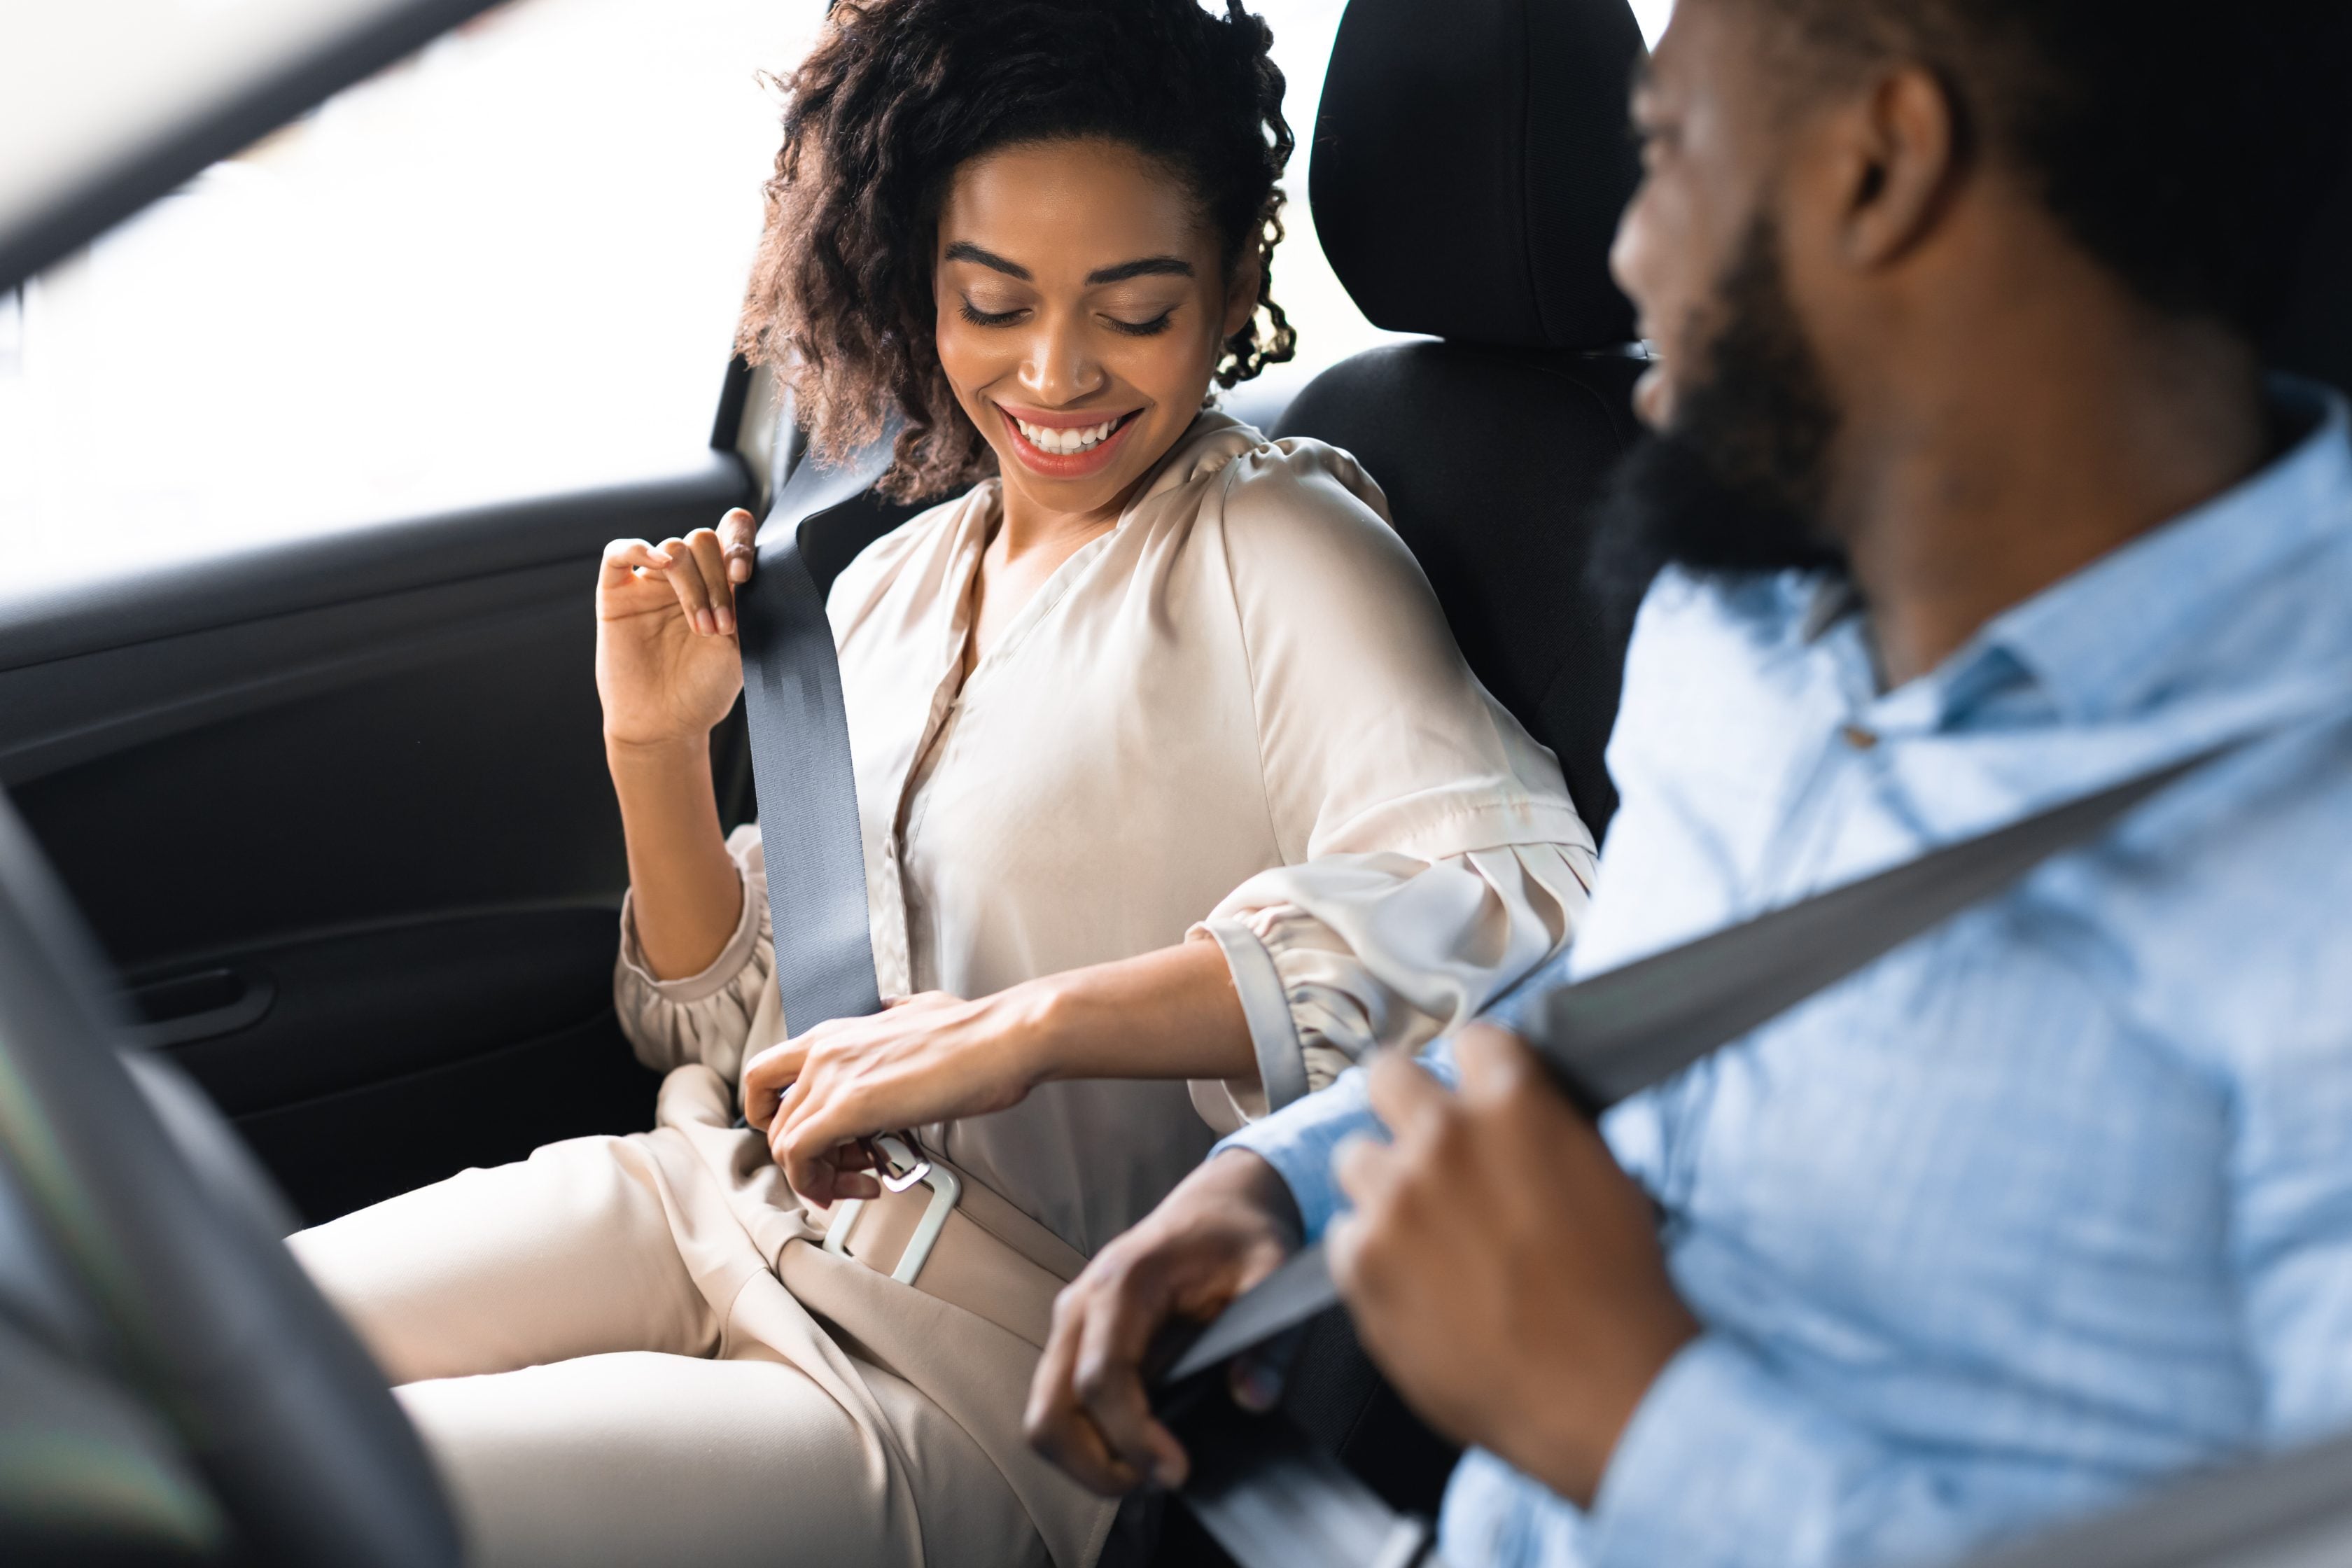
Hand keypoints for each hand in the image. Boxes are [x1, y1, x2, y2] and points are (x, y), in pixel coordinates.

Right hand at [595, 507, 758, 747]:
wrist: (667, 723)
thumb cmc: (705, 688)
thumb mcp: (741, 644)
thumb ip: (746, 601)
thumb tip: (748, 564)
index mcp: (720, 581)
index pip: (732, 534)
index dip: (740, 542)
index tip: (743, 576)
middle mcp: (687, 577)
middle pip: (703, 541)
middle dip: (717, 580)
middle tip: (723, 626)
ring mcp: (651, 583)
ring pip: (673, 548)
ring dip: (693, 586)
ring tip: (703, 629)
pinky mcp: (616, 593)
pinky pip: (618, 553)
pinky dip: (639, 549)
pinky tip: (659, 564)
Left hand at [742, 985, 1057, 1204]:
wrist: (1003, 1039)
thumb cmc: (975, 1034)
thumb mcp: (918, 1011)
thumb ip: (894, 1015)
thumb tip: (894, 1013)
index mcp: (835, 1032)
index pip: (766, 1077)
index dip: (780, 1118)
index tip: (815, 1142)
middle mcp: (822, 1050)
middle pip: (775, 1121)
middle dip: (807, 1159)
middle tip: (848, 1172)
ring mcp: (831, 1076)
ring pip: (784, 1145)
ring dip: (818, 1177)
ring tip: (862, 1183)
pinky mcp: (847, 1106)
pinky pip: (799, 1157)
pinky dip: (819, 1182)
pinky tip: (864, 1185)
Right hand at [1026, 1150, 1303, 1493]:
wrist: (1218, 1203)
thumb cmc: (1241, 1235)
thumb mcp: (1274, 1274)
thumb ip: (1270, 1340)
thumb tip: (1252, 1398)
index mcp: (1124, 1281)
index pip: (1101, 1380)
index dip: (1132, 1439)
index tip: (1177, 1470)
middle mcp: (1082, 1304)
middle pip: (1051, 1410)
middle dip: (1096, 1466)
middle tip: (1158, 1480)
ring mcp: (1071, 1323)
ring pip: (1046, 1416)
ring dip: (1089, 1460)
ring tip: (1151, 1468)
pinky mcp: (1076, 1341)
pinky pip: (1059, 1406)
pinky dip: (1088, 1442)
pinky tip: (1139, 1447)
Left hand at [1329, 1026, 1700, 1508]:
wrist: (1604, 1389)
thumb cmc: (1619, 1290)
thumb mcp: (1603, 1175)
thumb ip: (1543, 1127)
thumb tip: (1515, 1113)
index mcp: (1514, 1101)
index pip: (1470, 1039)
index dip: (1474, 1072)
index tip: (1474, 1099)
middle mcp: (1444, 1135)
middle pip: (1386, 1073)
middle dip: (1405, 1104)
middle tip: (1426, 1148)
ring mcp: (1396, 1196)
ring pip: (1355, 1157)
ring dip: (1383, 1186)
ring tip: (1423, 1234)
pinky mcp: (1362, 1260)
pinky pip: (1345, 1235)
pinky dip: (1371, 1255)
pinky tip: (1415, 1287)